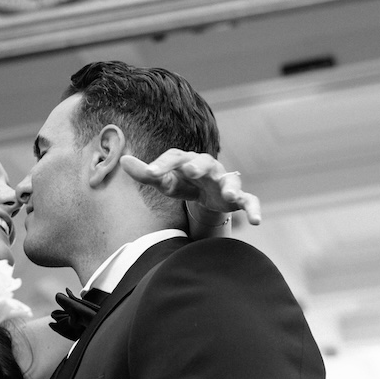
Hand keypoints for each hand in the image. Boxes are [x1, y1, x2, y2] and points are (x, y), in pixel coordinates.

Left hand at [120, 149, 261, 224]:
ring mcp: (225, 182)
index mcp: (188, 161)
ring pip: (232, 181)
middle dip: (199, 166)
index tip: (150, 174)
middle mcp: (209, 168)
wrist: (207, 195)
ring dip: (232, 187)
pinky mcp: (238, 198)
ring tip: (230, 195)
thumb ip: (146, 174)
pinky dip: (254, 209)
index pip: (175, 157)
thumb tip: (122, 160)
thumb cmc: (184, 184)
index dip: (162, 164)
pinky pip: (250, 200)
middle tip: (190, 170)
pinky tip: (257, 221)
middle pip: (205, 162)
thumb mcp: (165, 181)